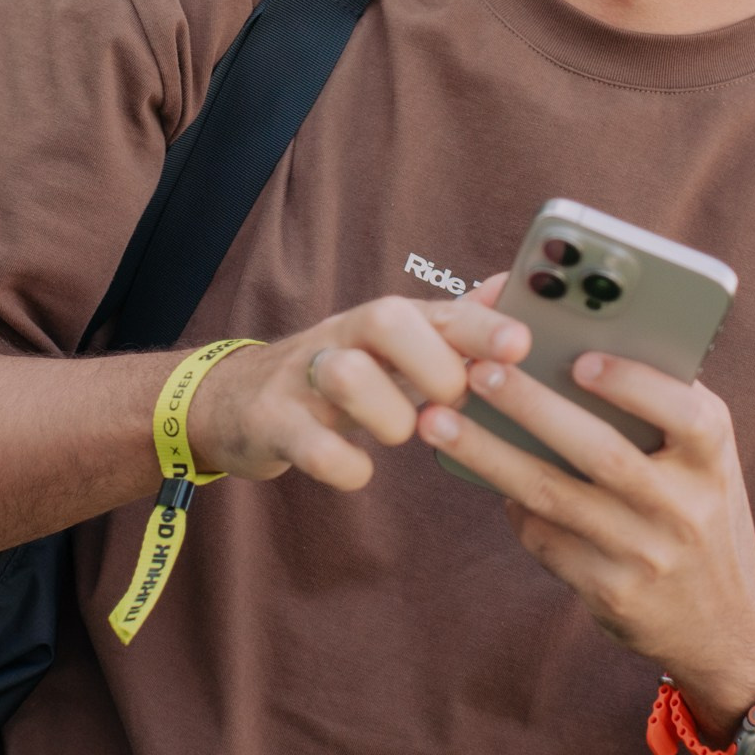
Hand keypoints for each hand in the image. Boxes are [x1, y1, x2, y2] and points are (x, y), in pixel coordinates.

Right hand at [187, 278, 527, 489]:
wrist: (233, 401)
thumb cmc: (335, 375)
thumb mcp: (393, 346)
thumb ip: (452, 321)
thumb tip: (511, 284)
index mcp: (381, 322)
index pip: (437, 308)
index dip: (480, 325)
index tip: (521, 346)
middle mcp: (343, 338)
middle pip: (387, 318)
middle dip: (433, 364)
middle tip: (448, 401)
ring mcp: (303, 379)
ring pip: (347, 375)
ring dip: (388, 415)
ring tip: (399, 433)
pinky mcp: (272, 423)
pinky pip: (311, 445)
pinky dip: (343, 465)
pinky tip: (358, 471)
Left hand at [417, 345, 754, 739]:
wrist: (725, 621)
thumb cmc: (697, 507)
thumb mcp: (702, 459)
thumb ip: (659, 408)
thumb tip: (569, 344)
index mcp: (713, 457)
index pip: (686, 414)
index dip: (635, 385)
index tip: (580, 359)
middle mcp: (685, 507)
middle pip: (601, 453)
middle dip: (532, 408)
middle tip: (476, 372)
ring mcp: (647, 554)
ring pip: (555, 496)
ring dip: (490, 455)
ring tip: (438, 420)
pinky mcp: (610, 591)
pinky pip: (545, 538)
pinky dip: (511, 503)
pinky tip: (481, 472)